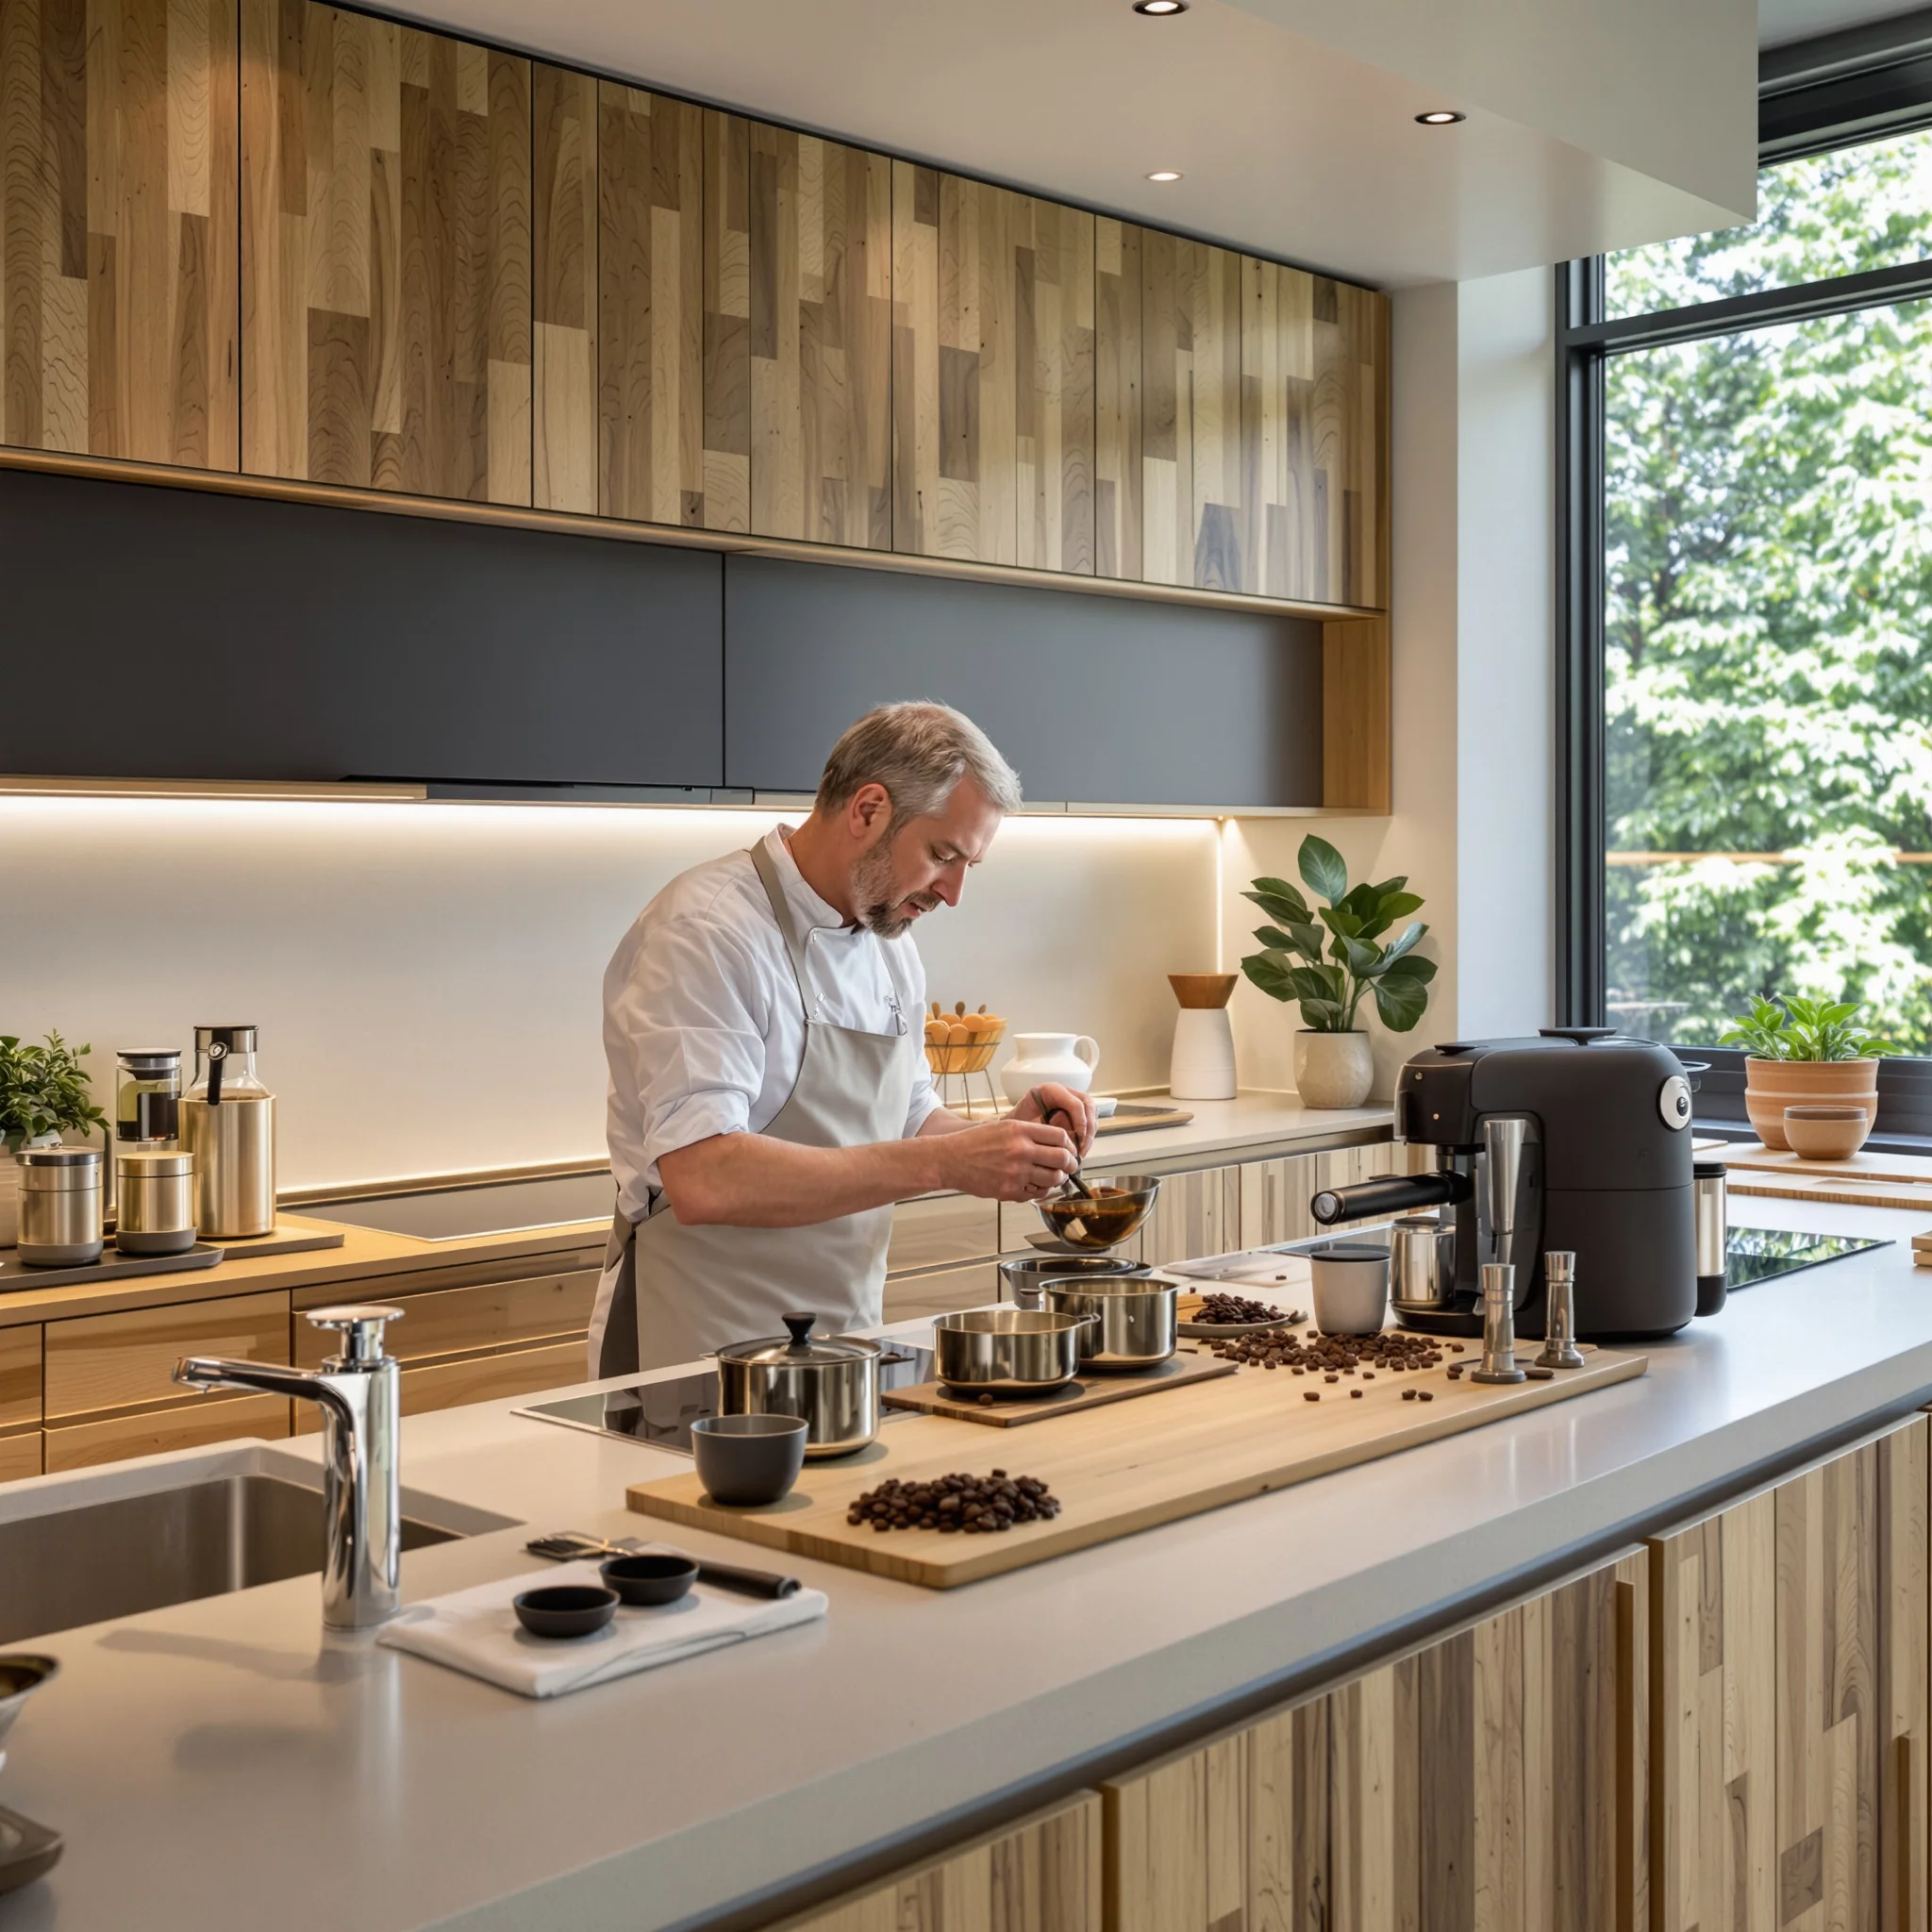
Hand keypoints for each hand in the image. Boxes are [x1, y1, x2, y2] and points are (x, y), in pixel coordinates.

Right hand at [934, 1118, 1078, 1201]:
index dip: (1070, 1144)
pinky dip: (1041, 1191)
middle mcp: (1020, 1150)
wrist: (950, 1159)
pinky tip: (1036, 1185)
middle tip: (1071, 1166)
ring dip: (1058, 1179)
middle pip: (1062, 1158)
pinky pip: (1036, 1194)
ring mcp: (1015, 1173)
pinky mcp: (1008, 1191)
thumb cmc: (975, 1142)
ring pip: (1053, 1179)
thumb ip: (1030, 1132)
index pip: (1060, 1136)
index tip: (1070, 1149)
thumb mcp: (1004, 1126)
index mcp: (1019, 1130)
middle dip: (1071, 1164)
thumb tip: (1057, 1142)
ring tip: (1055, 1176)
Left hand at [1008, 1082, 1096, 1155]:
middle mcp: (1062, 1093)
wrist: (1012, 1133)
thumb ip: (1047, 1130)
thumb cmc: (1016, 1129)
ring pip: (1091, 1114)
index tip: (1078, 1139)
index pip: (1074, 1102)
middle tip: (1081, 1148)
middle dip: (1087, 1129)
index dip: (1080, 1121)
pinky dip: (1086, 1137)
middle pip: (1087, 1105)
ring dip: (1089, 1134)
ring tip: (1080, 1152)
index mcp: (1048, 1091)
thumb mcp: (1027, 1128)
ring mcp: (1069, 1101)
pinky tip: (1078, 1150)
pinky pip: (1088, 1122)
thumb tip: (1067, 1140)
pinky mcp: (1074, 1113)